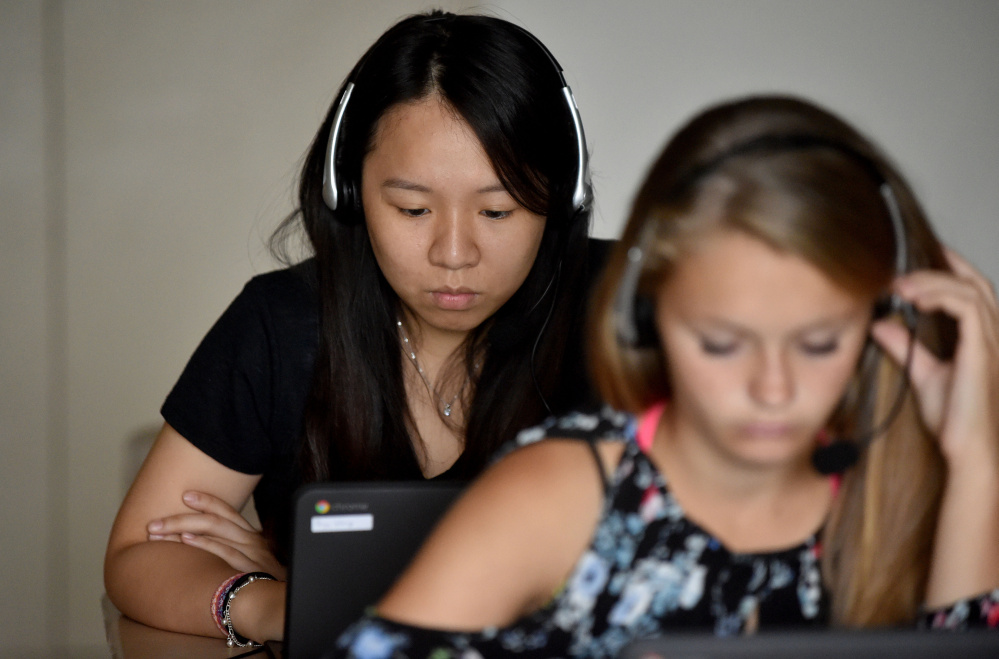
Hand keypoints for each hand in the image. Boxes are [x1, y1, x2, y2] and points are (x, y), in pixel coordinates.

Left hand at [147, 491, 286, 580]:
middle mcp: (253, 539)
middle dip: (182, 516)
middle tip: (155, 522)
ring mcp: (252, 551)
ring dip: (183, 526)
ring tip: (159, 530)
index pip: (228, 511)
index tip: (185, 495)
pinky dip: (204, 543)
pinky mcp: (251, 567)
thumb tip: (207, 548)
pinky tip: (186, 539)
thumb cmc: (269, 582)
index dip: (207, 500)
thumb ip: (238, 552)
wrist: (289, 601)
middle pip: (215, 519)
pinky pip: (224, 550)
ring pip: (216, 529)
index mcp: (253, 536)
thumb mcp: (256, 562)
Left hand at [870, 247, 998, 472]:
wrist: (967, 449)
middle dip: (944, 264)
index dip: (950, 269)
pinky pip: (968, 307)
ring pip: (971, 290)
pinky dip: (941, 296)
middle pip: (976, 282)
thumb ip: (904, 346)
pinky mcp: (984, 351)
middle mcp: (992, 335)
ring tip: (899, 286)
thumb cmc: (953, 418)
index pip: (971, 291)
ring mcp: (991, 342)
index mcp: (981, 338)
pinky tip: (914, 301)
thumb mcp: (921, 372)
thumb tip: (880, 323)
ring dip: (933, 281)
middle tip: (904, 264)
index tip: (915, 260)